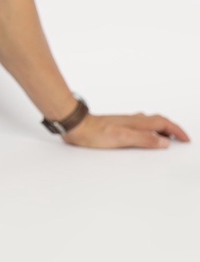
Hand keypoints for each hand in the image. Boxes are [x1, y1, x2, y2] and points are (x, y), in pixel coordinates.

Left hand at [62, 113, 190, 148]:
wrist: (75, 125)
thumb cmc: (95, 132)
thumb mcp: (122, 138)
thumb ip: (144, 139)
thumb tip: (164, 142)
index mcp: (137, 122)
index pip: (164, 124)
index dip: (177, 131)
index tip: (186, 139)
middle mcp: (133, 120)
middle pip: (159, 121)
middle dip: (172, 129)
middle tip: (180, 138)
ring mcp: (124, 121)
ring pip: (149, 123)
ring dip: (161, 129)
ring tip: (167, 137)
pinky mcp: (116, 125)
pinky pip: (139, 125)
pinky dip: (148, 129)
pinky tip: (142, 134)